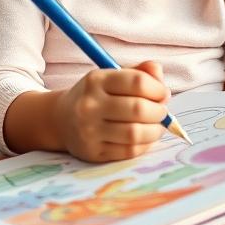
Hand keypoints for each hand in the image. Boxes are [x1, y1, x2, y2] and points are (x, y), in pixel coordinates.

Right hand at [53, 60, 169, 162]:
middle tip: (162, 112)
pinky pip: (129, 151)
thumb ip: (138, 72)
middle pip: (138, 109)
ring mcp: (89, 130)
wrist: (61, 120)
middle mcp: (90, 104)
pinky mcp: (93, 152)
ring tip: (157, 126)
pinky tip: (144, 138)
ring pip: (135, 133)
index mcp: (96, 80)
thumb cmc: (95, 96)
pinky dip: (144, 145)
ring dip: (155, 131)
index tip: (163, 93)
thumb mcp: (111, 77)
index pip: (137, 82)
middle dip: (159, 112)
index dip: (158, 89)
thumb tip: (159, 74)